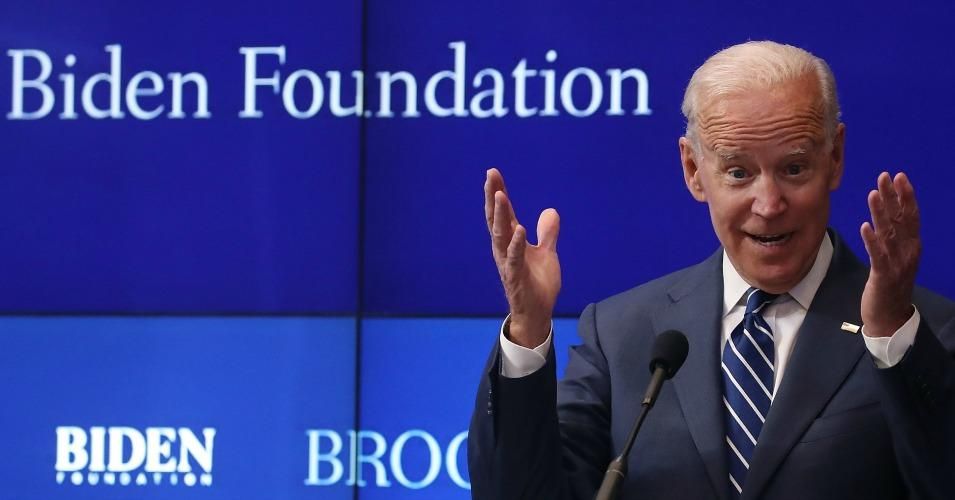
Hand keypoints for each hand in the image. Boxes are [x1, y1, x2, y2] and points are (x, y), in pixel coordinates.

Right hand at [484, 168, 560, 347]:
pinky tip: (520, 229)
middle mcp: (504, 248)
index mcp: (511, 241)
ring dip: (500, 215)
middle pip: (496, 218)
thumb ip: (547, 233)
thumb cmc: (537, 283)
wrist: (537, 313)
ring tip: (501, 195)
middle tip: (490, 175)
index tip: (493, 172)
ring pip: (500, 234)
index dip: (499, 192)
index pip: (504, 213)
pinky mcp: (515, 276)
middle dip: (493, 197)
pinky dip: (516, 243)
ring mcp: (508, 262)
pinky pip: (514, 257)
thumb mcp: (547, 253)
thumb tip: (551, 211)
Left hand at [860, 172, 919, 337]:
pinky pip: (878, 255)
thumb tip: (888, 214)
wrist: (890, 316)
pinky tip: (865, 227)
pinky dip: (872, 240)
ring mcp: (897, 264)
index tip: (898, 177)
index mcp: (912, 246)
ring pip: (889, 234)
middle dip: (893, 196)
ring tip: (873, 194)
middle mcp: (908, 252)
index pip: (910, 216)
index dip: (905, 196)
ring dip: (880, 213)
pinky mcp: (883, 276)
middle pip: (901, 219)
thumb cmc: (890, 284)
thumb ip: (894, 237)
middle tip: (884, 176)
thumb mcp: (896, 257)